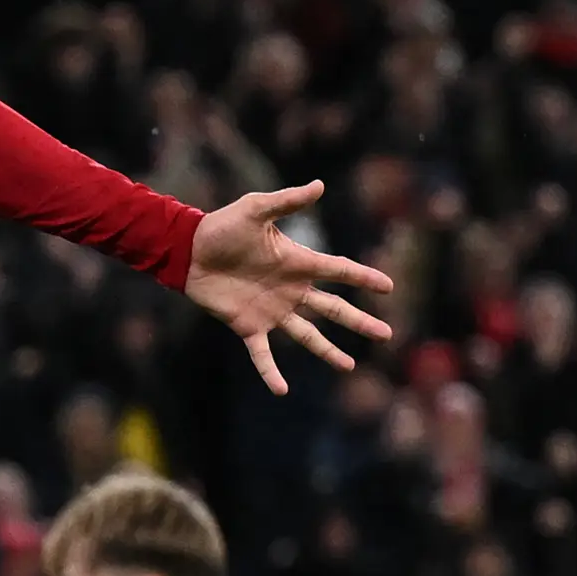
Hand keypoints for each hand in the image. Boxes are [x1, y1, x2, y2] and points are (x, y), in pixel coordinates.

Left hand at [183, 182, 394, 394]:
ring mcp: (271, 311)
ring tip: (350, 367)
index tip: (388, 286)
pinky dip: (270, 372)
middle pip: (333, 309)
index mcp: (298, 263)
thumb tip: (320, 185)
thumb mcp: (256, 209)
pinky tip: (282, 390)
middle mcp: (291, 290)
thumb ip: (287, 200)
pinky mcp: (248, 326)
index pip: (338, 271)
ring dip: (328, 352)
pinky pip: (262, 354)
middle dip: (359, 322)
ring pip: (308, 335)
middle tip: (387, 335)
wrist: (188, 250)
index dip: (363, 278)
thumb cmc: (222, 227)